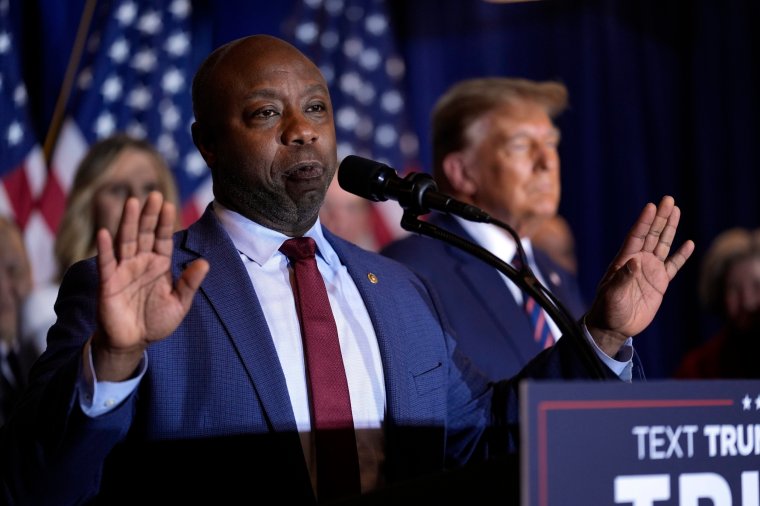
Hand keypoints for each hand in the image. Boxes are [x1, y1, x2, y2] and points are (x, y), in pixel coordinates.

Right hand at [92, 192, 208, 380]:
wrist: (133, 342)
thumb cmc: (156, 321)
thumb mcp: (179, 304)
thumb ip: (189, 283)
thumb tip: (206, 263)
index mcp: (159, 264)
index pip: (163, 238)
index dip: (165, 222)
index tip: (169, 204)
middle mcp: (141, 262)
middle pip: (145, 234)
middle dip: (149, 215)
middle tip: (154, 194)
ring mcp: (123, 270)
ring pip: (126, 241)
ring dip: (129, 223)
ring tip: (132, 203)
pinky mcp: (108, 282)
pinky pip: (106, 262)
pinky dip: (104, 248)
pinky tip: (104, 233)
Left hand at [586, 196, 694, 355]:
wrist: (613, 326)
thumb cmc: (607, 309)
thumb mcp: (612, 295)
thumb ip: (622, 278)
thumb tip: (635, 262)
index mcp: (624, 261)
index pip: (636, 236)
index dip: (643, 221)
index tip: (651, 206)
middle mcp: (638, 261)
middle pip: (651, 235)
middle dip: (659, 217)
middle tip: (668, 199)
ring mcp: (650, 270)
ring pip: (662, 245)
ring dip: (669, 228)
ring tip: (676, 210)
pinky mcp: (659, 282)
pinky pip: (673, 265)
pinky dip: (681, 255)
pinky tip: (689, 243)